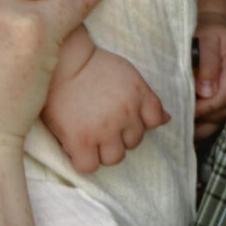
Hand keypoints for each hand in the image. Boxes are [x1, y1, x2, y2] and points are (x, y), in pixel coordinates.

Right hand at [41, 43, 167, 174]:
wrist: (58, 59)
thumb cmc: (90, 64)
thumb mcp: (127, 74)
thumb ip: (147, 98)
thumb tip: (167, 119)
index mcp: (138, 95)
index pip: (154, 121)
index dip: (138, 121)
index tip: (121, 116)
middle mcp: (125, 114)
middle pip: (133, 142)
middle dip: (119, 135)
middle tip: (99, 121)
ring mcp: (103, 129)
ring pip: (114, 158)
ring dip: (103, 150)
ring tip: (88, 134)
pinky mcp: (80, 140)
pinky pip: (89, 166)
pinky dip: (83, 160)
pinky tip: (75, 145)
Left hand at [191, 20, 225, 139]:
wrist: (211, 30)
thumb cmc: (206, 32)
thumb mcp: (206, 40)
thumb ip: (208, 63)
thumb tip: (206, 92)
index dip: (207, 104)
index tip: (187, 108)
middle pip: (225, 109)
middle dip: (203, 114)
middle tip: (180, 116)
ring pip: (221, 118)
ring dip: (202, 122)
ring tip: (181, 121)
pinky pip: (218, 120)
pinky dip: (203, 126)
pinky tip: (188, 128)